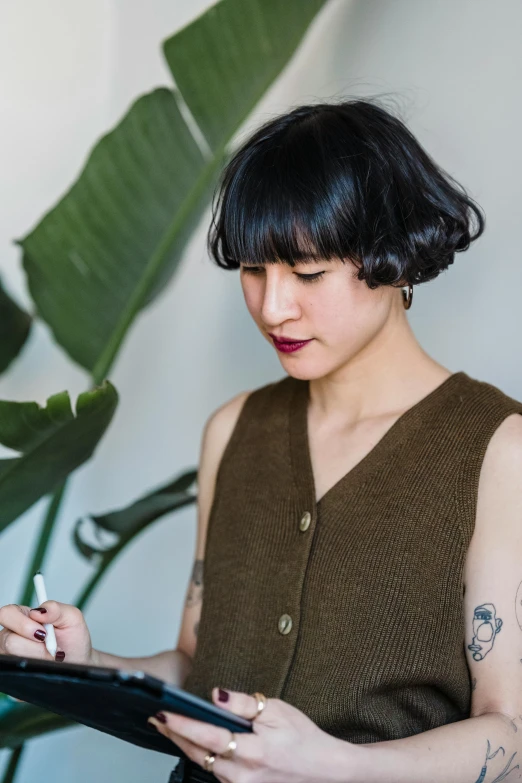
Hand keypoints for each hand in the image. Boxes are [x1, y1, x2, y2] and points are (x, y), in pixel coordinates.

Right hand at [0, 601, 93, 664]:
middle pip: (8, 640)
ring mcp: (11, 654)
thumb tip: (37, 611)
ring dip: (38, 657)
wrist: (78, 663)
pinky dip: (36, 667)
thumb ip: (56, 609)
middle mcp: (12, 634)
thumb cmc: (72, 639)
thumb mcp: (71, 618)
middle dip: (35, 646)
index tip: (43, 633)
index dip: (22, 624)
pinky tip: (45, 663)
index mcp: (23, 616)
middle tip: (51, 646)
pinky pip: (18, 669)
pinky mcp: (13, 669)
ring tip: (50, 655)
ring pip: (14, 656)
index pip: (6, 614)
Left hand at [147, 686, 351, 782]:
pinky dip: (204, 759)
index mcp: (253, 751)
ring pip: (206, 766)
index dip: (183, 725)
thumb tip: (216, 695)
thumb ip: (245, 704)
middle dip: (175, 735)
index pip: (208, 736)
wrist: (324, 770)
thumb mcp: (277, 711)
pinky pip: (217, 775)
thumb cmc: (303, 737)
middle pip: (199, 754)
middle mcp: (244, 775)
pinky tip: (196, 746)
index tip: (164, 713)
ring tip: (171, 728)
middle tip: (157, 718)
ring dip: (187, 747)